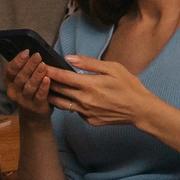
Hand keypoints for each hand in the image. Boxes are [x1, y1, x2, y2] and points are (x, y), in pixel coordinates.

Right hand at [4, 49, 54, 117]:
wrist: (34, 116)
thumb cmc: (30, 92)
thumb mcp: (23, 81)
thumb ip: (25, 69)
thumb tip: (33, 53)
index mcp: (9, 83)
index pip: (10, 70)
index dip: (18, 60)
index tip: (26, 51)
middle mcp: (14, 92)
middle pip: (20, 77)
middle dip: (29, 65)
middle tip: (38, 55)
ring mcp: (24, 101)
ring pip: (29, 86)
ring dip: (36, 75)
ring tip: (43, 65)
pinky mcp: (36, 107)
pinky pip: (39, 96)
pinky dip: (43, 87)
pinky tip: (47, 79)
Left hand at [43, 58, 161, 127]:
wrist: (140, 109)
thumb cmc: (129, 86)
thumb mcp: (112, 68)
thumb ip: (88, 63)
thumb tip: (69, 58)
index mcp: (90, 85)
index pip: (62, 77)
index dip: (49, 70)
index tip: (40, 65)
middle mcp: (85, 100)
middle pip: (58, 90)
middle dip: (47, 82)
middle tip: (38, 74)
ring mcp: (86, 113)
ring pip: (62, 104)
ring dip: (53, 95)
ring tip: (46, 87)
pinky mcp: (89, 121)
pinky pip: (74, 111)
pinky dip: (70, 104)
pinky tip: (69, 98)